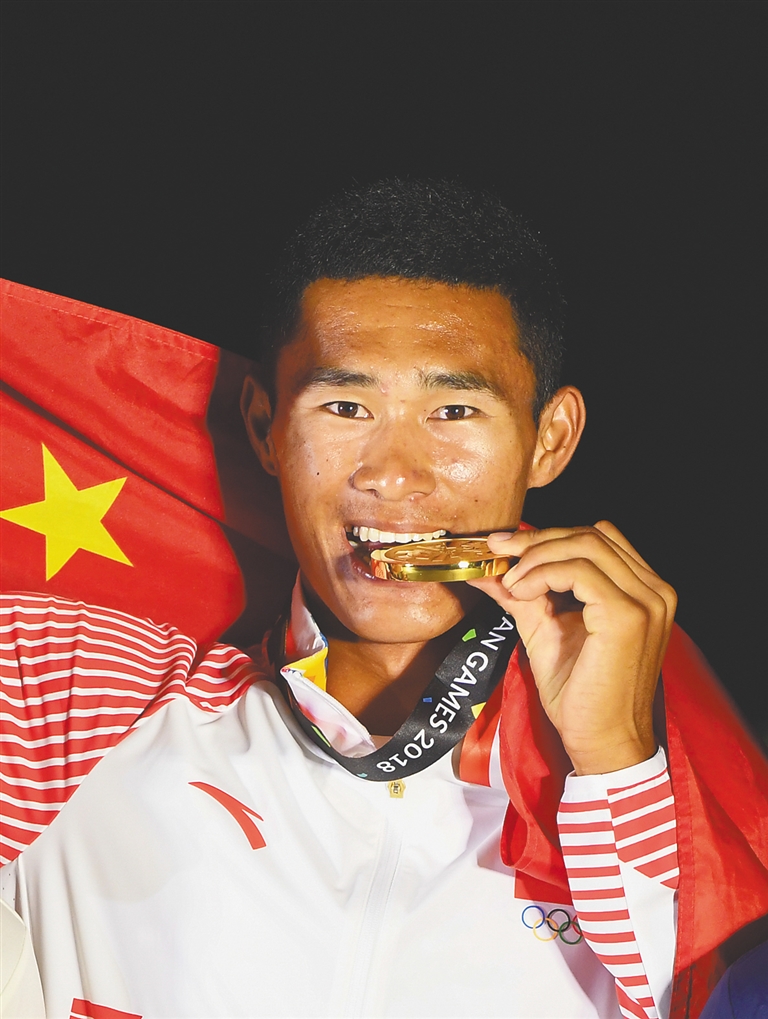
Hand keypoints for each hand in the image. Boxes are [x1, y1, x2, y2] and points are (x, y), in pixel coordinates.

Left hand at [467, 522, 676, 774]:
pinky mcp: (627, 616)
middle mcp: (654, 589)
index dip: (548, 535)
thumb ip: (523, 593)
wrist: (601, 743)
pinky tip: (521, 592)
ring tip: (511, 583)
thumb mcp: (545, 628)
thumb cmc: (580, 693)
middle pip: (590, 535)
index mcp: (642, 589)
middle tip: (497, 551)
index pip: (596, 538)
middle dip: (536, 540)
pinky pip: (578, 572)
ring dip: (536, 557)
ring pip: (585, 545)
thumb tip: (486, 568)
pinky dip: (542, 574)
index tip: (504, 545)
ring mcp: (646, 601)